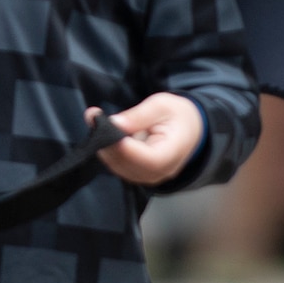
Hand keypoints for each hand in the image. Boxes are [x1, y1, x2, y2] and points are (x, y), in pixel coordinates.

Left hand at [90, 94, 204, 184]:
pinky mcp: (138, 174)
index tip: (107, 128)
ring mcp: (148, 176)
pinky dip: (108, 151)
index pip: (149, 159)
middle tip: (93, 117)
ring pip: (120, 168)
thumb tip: (115, 123)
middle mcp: (160, 172)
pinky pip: (119, 166)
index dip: (126, 148)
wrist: (189, 129)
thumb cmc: (177, 115)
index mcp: (172, 154)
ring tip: (96, 121)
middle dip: (108, 142)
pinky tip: (103, 133)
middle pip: (129, 165)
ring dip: (105, 146)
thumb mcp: (162, 105)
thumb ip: (139, 115)